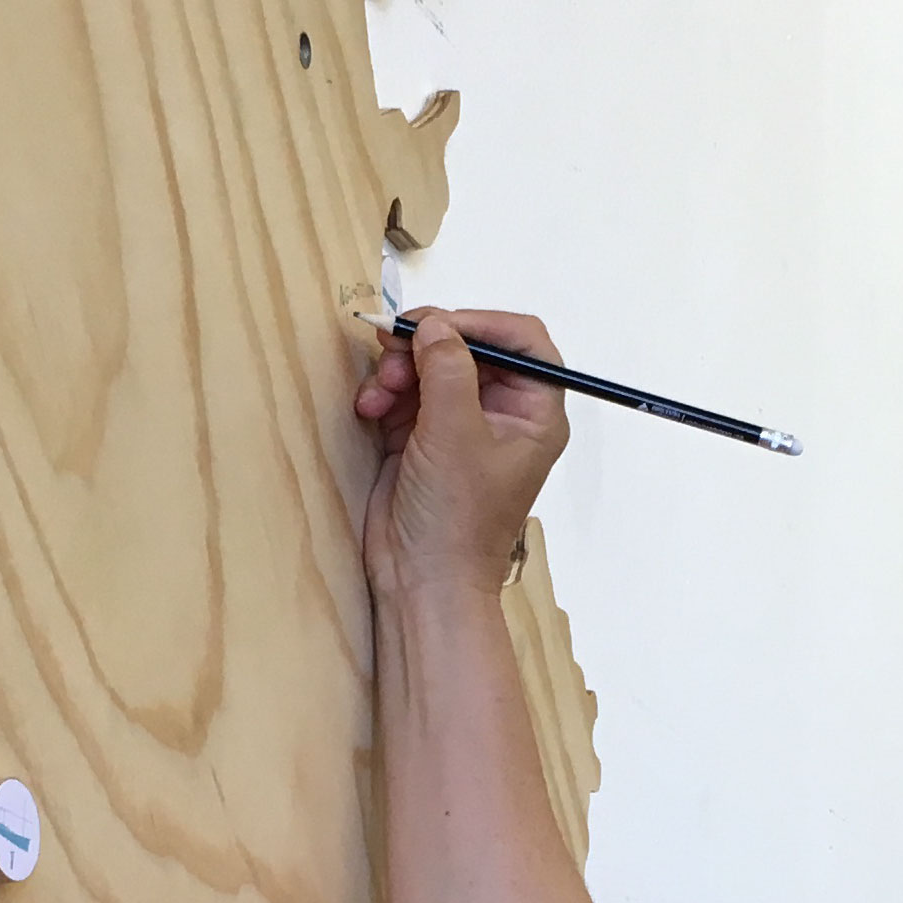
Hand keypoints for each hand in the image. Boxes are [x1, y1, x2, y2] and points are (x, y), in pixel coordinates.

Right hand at [357, 310, 569, 604]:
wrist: (421, 580)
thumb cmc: (456, 517)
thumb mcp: (455, 433)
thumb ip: (446, 368)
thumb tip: (434, 323)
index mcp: (534, 412)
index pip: (524, 342)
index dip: (481, 323)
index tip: (437, 324)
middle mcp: (502, 412)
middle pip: (468, 347)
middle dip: (425, 346)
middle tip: (390, 348)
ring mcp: (460, 423)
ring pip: (429, 365)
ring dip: (397, 370)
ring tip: (377, 394)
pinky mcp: (423, 436)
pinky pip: (404, 392)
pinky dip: (384, 393)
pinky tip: (368, 410)